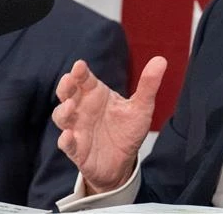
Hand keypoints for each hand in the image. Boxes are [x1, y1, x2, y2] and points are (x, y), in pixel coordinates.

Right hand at [52, 56, 166, 193]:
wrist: (123, 162)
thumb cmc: (127, 130)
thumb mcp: (141, 107)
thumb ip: (148, 85)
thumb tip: (161, 60)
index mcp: (96, 94)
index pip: (84, 79)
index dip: (80, 72)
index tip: (80, 66)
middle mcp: (82, 109)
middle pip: (67, 93)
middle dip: (66, 86)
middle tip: (69, 80)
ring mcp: (77, 128)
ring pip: (61, 117)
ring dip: (64, 111)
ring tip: (71, 106)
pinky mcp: (77, 150)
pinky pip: (66, 144)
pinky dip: (65, 140)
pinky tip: (69, 136)